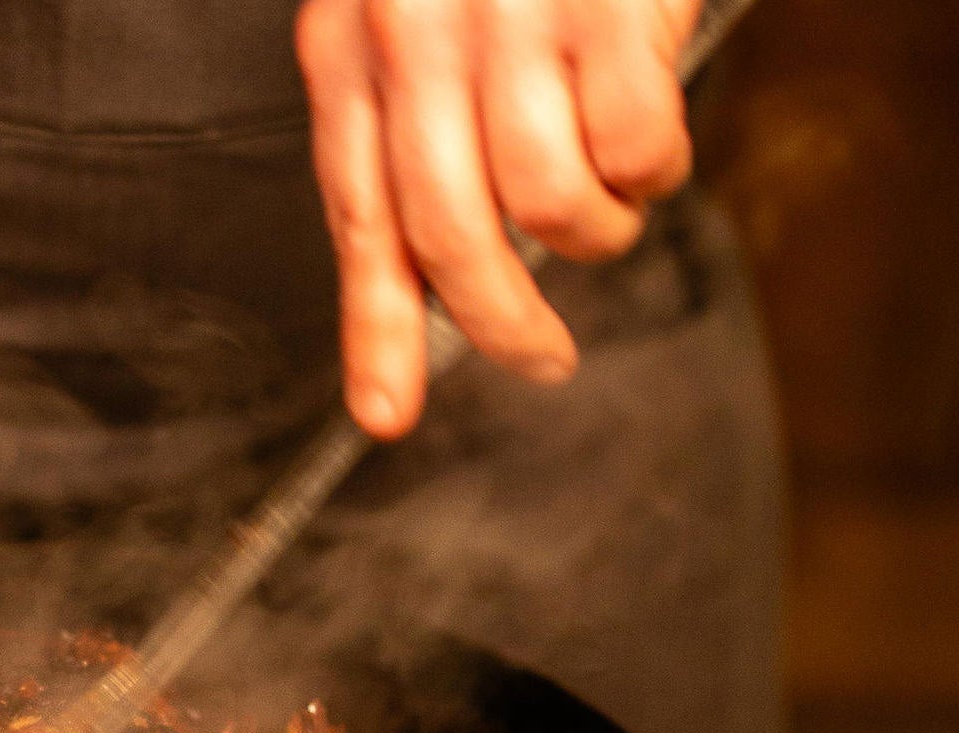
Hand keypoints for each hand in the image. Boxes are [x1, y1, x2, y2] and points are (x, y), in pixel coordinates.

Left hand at [296, 0, 699, 436]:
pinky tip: (650, 142)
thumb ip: (404, 141)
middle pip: (452, 237)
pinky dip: (653, 168)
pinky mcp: (608, 6)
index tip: (385, 416)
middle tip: (540, 361)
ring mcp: (514, 20)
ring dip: (593, 234)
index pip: (360, 222)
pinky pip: (634, 148)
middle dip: (501, 326)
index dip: (375, 332)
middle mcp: (419, 40)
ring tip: (610, 207)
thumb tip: (419, 288)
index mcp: (353, 52)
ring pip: (547, 204)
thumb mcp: (404, 23)